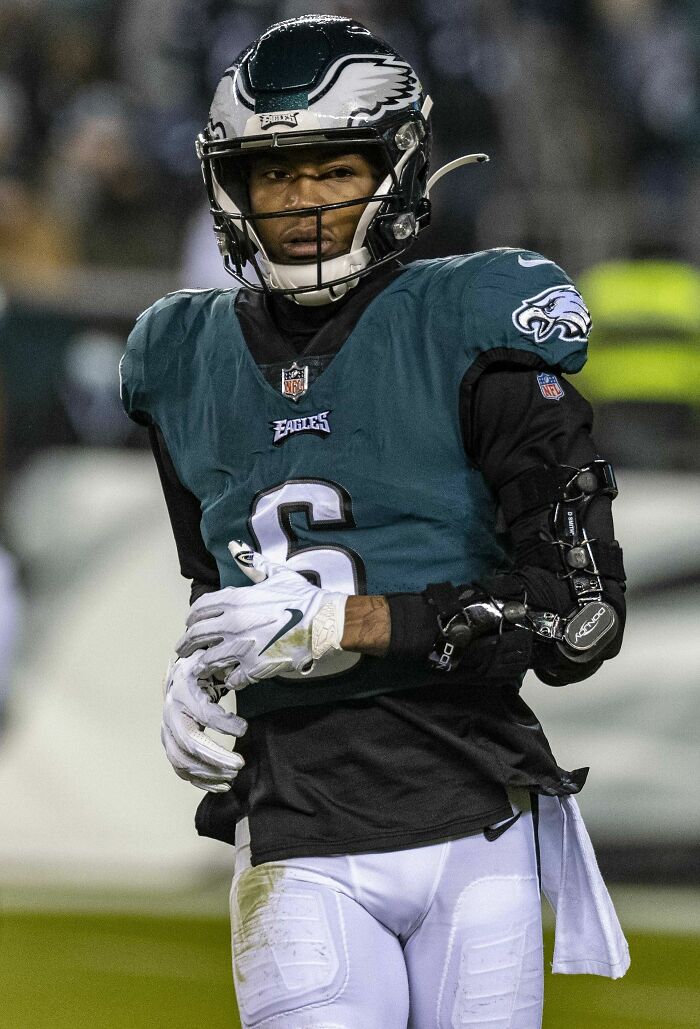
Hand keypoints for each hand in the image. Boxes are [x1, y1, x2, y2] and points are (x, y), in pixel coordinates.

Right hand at [161, 652, 247, 792]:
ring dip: (208, 773)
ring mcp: (167, 731)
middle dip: (215, 757)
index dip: (224, 723)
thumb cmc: (203, 668)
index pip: (203, 713)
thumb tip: (249, 654)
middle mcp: (170, 713)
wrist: (182, 674)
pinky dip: (200, 781)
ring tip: (233, 777)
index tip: (245, 728)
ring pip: (181, 761)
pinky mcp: (170, 744)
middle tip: (240, 764)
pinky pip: (181, 769)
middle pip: (189, 743)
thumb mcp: (213, 661)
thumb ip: (229, 664)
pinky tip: (221, 785)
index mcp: (183, 691)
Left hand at [175, 541, 346, 688]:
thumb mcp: (276, 575)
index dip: (192, 617)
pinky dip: (230, 679)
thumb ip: (251, 563)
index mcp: (235, 599)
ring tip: (199, 668)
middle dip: (187, 644)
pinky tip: (231, 678)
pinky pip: (233, 678)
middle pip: (197, 636)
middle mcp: (233, 623)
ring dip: (202, 665)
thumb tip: (234, 545)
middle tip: (183, 649)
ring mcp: (242, 647)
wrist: (323, 621)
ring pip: (209, 660)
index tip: (189, 623)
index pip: (200, 609)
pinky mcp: (255, 667)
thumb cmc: (301, 596)